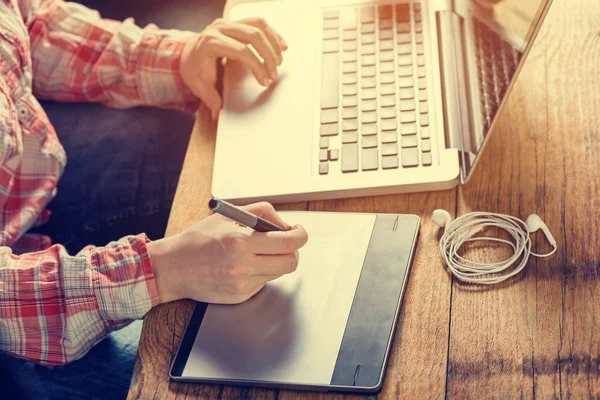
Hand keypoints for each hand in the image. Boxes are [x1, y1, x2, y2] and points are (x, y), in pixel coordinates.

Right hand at [148, 202, 307, 304]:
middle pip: (290, 262)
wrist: (173, 267)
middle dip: (293, 250)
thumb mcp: (229, 216)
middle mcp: (243, 266)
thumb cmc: (198, 239)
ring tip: (258, 252)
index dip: (300, 235)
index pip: (288, 242)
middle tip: (285, 242)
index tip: (299, 231)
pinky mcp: (240, 296)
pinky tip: (243, 265)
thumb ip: (262, 213)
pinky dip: (260, 272)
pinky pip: (263, 282)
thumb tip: (286, 224)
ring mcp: (242, 284)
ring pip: (278, 273)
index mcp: (241, 242)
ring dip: (276, 260)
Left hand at [179, 18, 287, 119]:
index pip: (241, 51)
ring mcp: (229, 22)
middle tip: (274, 74)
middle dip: (268, 56)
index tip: (264, 81)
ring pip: (258, 26)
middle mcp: (219, 28)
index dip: (257, 66)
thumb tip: (218, 113)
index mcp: (210, 42)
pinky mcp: (236, 22)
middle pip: (253, 36)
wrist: (188, 54)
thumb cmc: (195, 70)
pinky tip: (281, 46)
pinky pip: (258, 23)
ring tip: (280, 61)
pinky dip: (272, 34)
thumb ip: (210, 98)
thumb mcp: (199, 86)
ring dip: (273, 43)